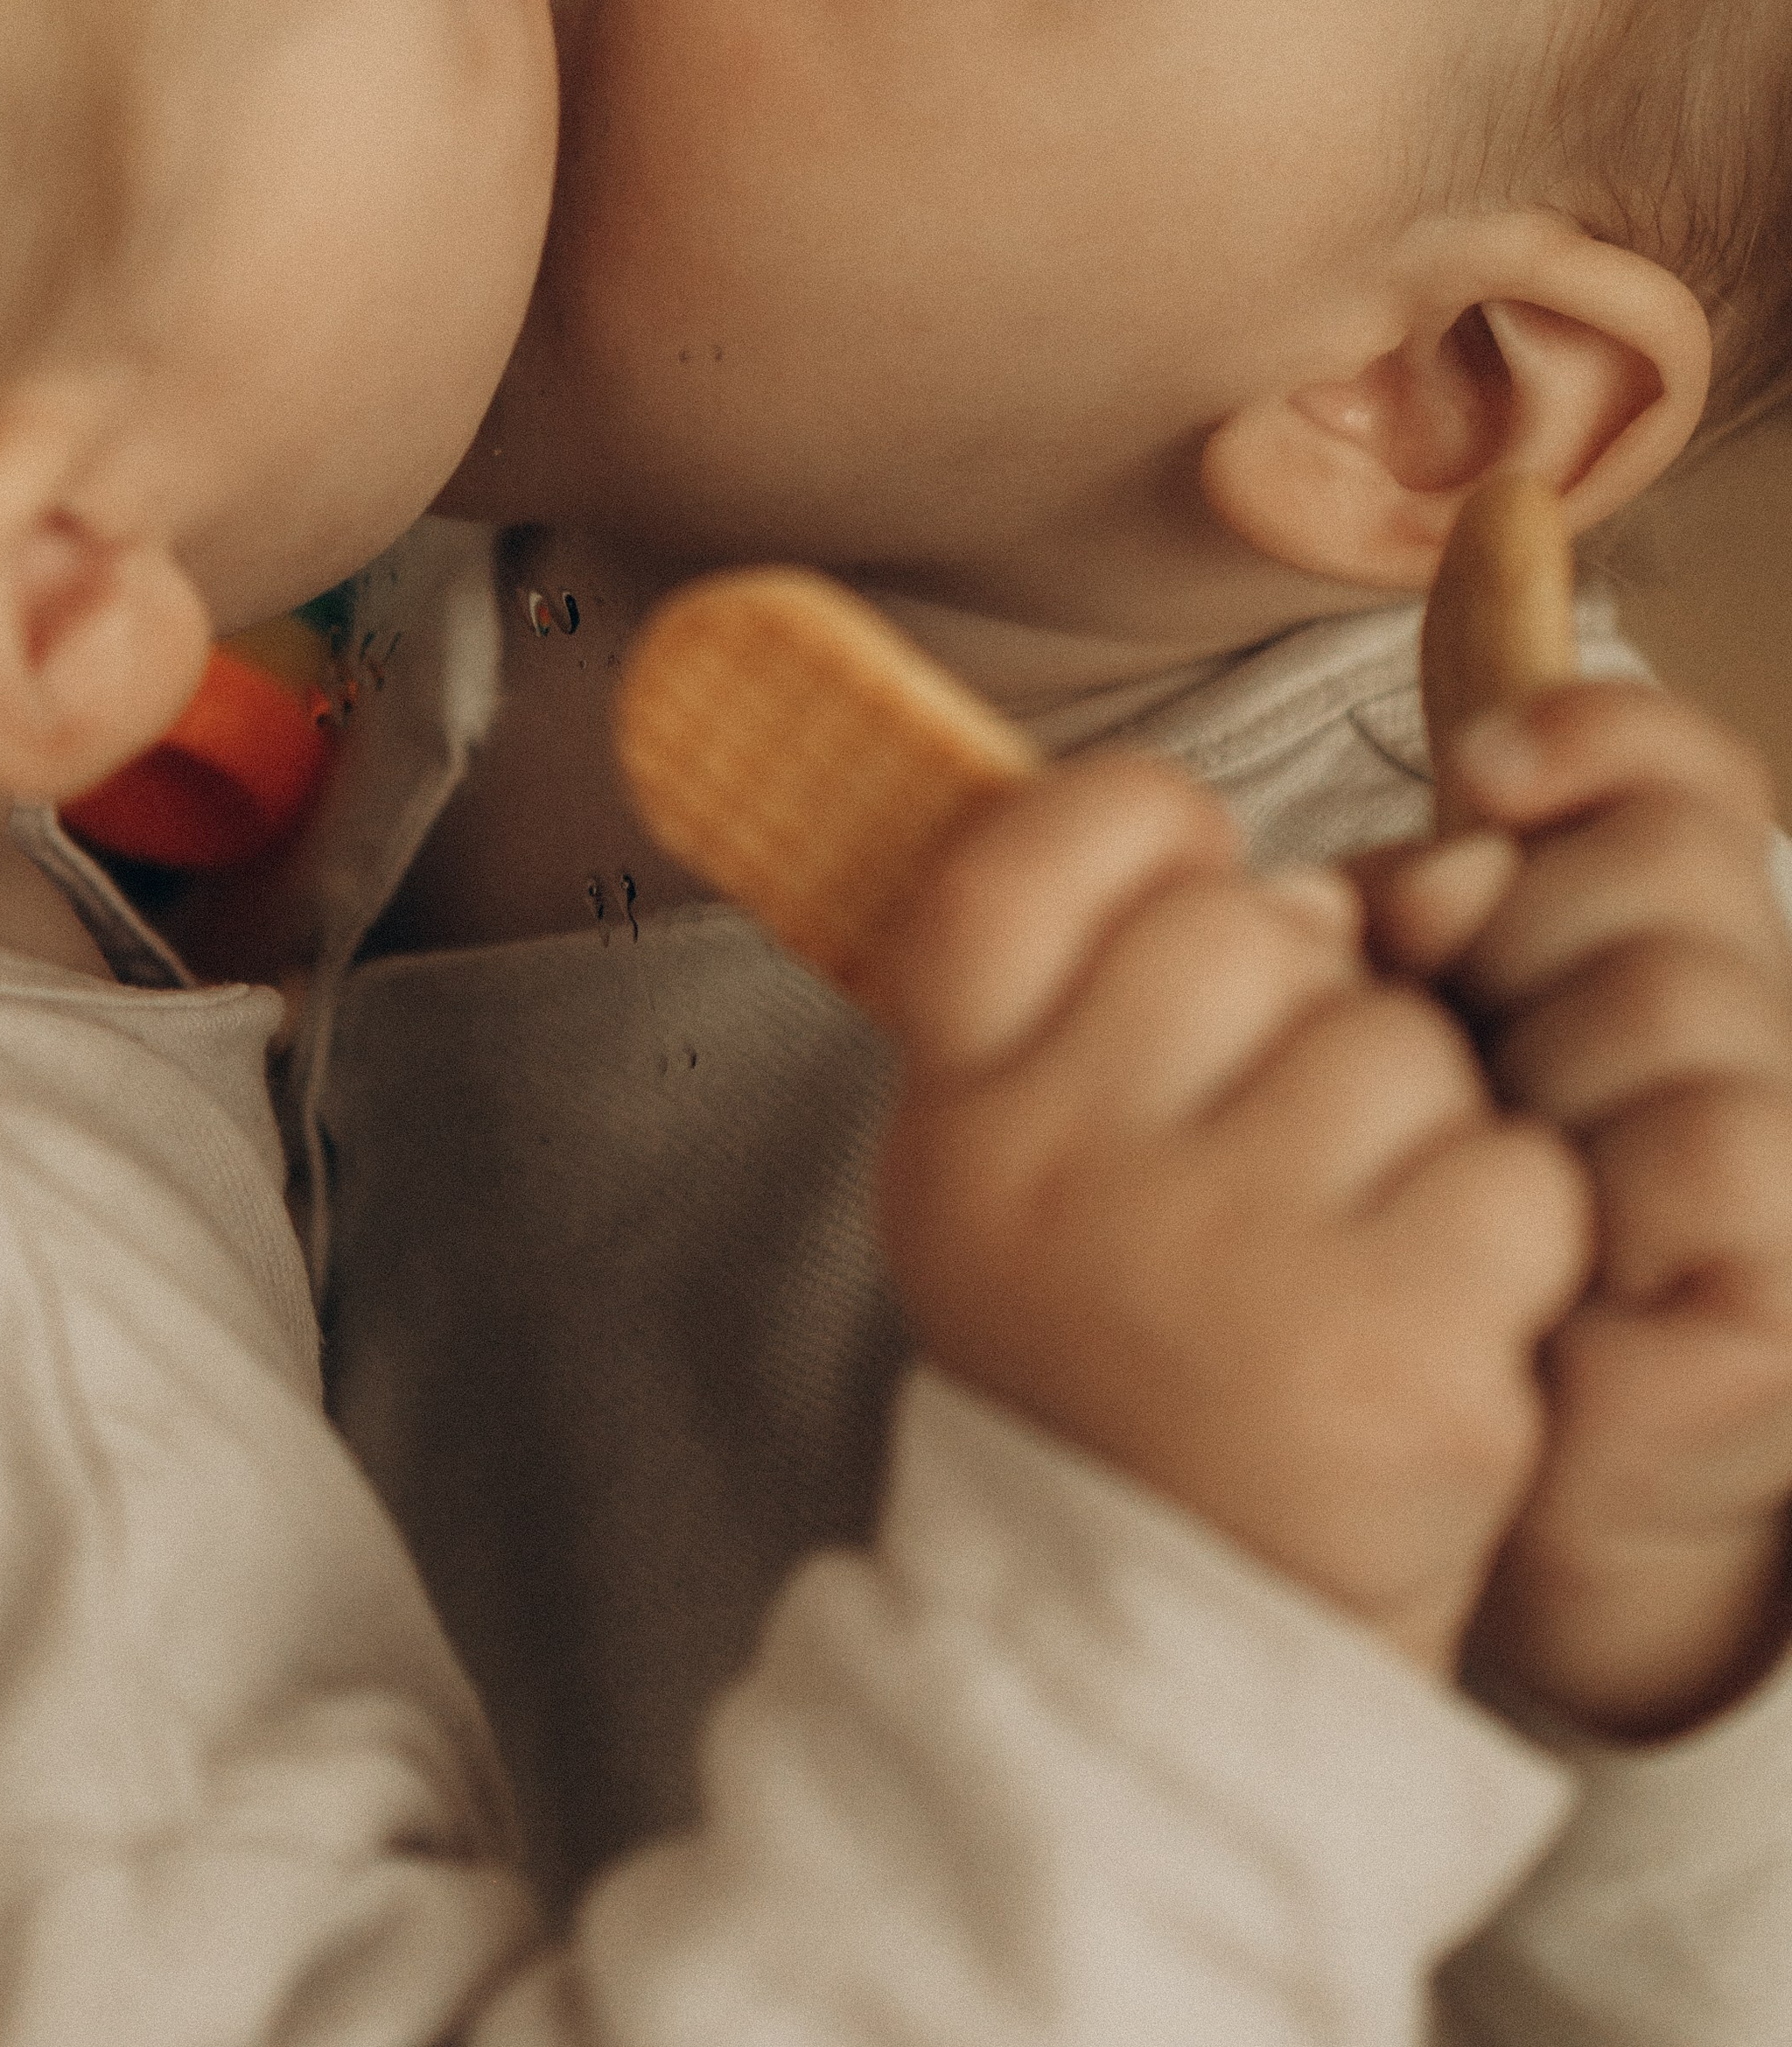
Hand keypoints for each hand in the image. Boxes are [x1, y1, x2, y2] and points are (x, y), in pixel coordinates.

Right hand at [867, 759, 1591, 1678]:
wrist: (1167, 1657)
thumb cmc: (1125, 1370)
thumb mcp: (1038, 1178)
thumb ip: (1135, 1002)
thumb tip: (1363, 886)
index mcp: (962, 1120)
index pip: (1015, 863)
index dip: (1127, 825)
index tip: (1186, 867)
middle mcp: (1069, 1170)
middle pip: (1258, 930)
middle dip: (1312, 1012)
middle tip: (1278, 1162)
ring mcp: (1230, 1255)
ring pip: (1409, 1046)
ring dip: (1424, 1136)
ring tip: (1352, 1263)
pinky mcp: (1393, 1349)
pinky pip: (1519, 1175)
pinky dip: (1512, 1244)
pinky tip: (1434, 1329)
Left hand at [1362, 681, 1791, 1736]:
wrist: (1480, 1495)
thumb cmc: (1419, 1244)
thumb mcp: (1395, 1042)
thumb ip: (1416, 921)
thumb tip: (1447, 855)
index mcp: (1652, 950)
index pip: (1685, 776)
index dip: (1603, 730)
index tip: (1478, 766)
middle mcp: (1751, 1022)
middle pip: (1669, 863)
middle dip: (1522, 924)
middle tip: (1449, 1027)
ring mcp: (1783, 1143)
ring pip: (1679, 993)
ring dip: (1543, 1061)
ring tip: (1485, 1159)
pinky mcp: (1786, 1269)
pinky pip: (1714, 1144)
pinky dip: (1602, 1177)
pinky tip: (1546, 1242)